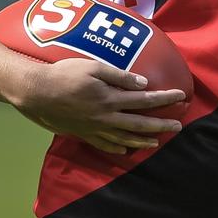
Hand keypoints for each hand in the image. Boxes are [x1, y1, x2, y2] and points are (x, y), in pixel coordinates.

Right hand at [13, 58, 184, 154]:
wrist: (37, 93)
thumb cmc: (65, 74)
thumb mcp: (93, 67)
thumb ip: (119, 76)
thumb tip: (143, 84)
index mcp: (110, 98)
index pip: (144, 100)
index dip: (165, 98)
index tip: (181, 96)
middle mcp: (106, 117)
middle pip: (140, 123)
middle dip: (162, 124)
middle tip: (179, 126)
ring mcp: (94, 128)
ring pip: (125, 138)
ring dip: (144, 140)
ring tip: (158, 141)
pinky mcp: (83, 134)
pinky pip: (105, 145)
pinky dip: (118, 148)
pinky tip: (126, 150)